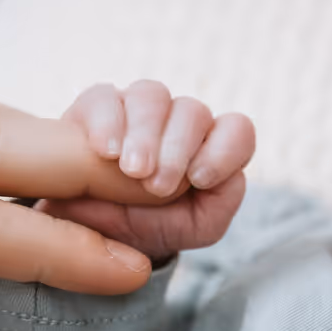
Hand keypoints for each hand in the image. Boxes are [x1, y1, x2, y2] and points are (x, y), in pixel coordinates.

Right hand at [43, 80, 255, 259]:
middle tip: (157, 186)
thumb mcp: (196, 227)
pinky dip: (107, 122)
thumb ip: (222, 203)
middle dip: (177, 150)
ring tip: (133, 169)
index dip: (224, 150)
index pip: (236, 130)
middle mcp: (176, 120)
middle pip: (193, 111)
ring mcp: (136, 108)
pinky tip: (106, 151)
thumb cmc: (153, 225)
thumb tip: (228, 177)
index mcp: (208, 145)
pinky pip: (105, 98)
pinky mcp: (96, 106)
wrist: (95, 235)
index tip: (199, 180)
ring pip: (152, 95)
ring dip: (145, 134)